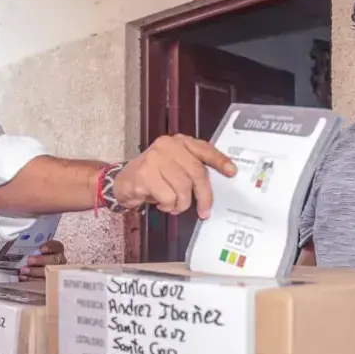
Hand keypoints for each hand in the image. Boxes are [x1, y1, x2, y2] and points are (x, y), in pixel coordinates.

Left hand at [18, 239, 65, 280]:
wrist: (35, 279)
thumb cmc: (33, 262)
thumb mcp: (33, 253)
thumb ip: (31, 250)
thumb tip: (16, 245)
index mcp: (56, 252)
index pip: (57, 246)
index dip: (50, 247)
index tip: (41, 249)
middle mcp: (59, 263)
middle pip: (55, 260)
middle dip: (42, 260)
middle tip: (29, 260)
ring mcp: (56, 275)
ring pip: (50, 273)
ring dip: (35, 272)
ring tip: (23, 271)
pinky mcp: (50, 285)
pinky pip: (43, 284)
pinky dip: (32, 281)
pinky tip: (23, 279)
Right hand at [114, 134, 235, 217]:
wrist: (122, 182)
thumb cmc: (153, 177)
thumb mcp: (173, 167)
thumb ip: (191, 169)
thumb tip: (213, 187)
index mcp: (178, 142)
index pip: (204, 149)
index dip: (219, 161)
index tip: (232, 172)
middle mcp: (167, 146)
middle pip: (196, 172)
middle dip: (204, 196)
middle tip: (204, 211)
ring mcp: (155, 159)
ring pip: (183, 188)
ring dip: (181, 204)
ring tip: (173, 206)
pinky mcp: (145, 174)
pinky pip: (167, 196)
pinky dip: (167, 206)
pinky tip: (160, 203)